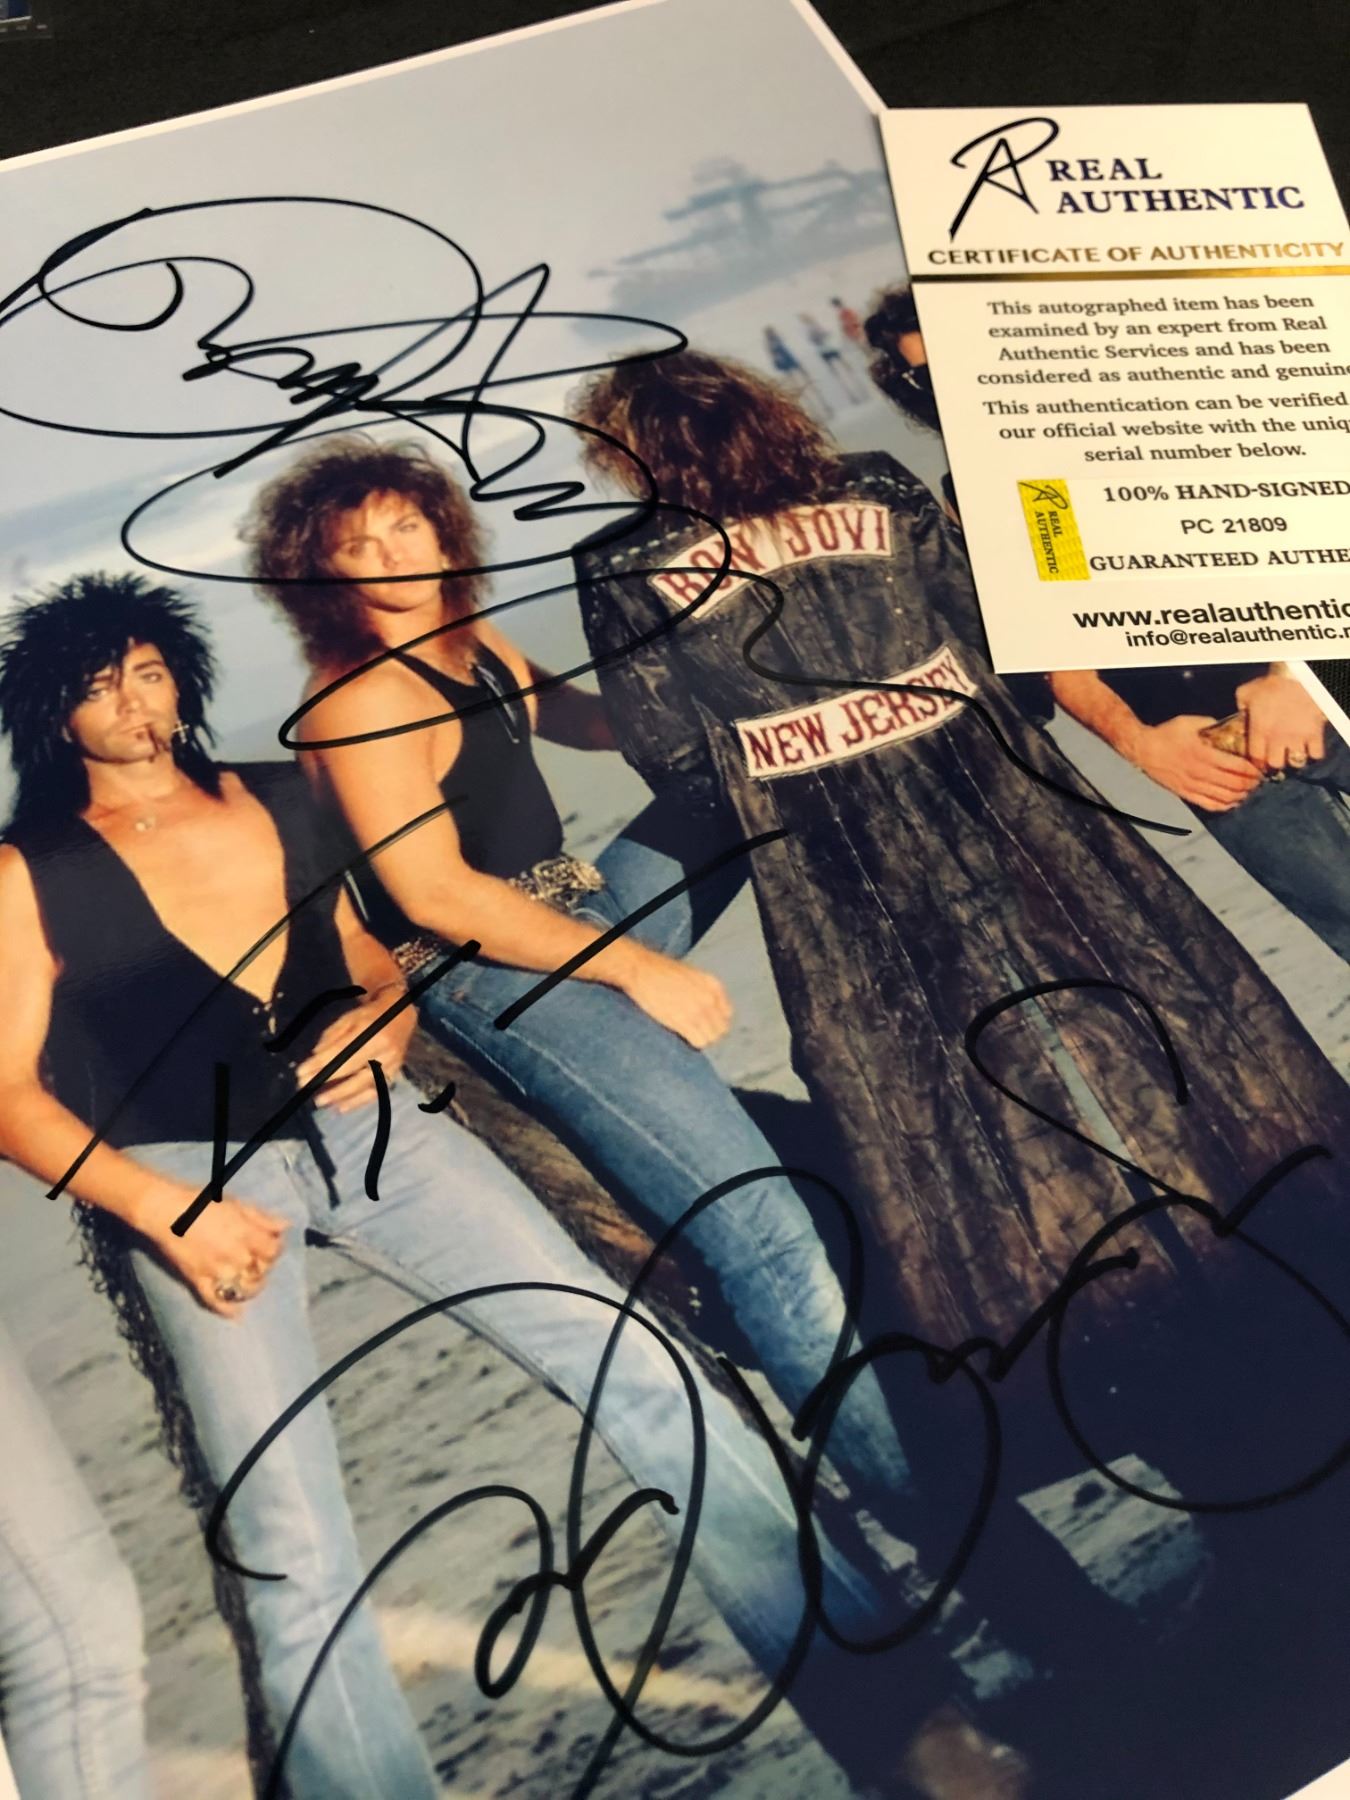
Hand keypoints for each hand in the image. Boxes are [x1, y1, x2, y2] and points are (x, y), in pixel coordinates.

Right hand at [141, 1182, 288, 1318]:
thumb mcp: (236, 1203)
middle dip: (263, 1266)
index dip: (275, 1249)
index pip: (273, 1251)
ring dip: (250, 1287)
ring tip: (249, 1281)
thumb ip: (262, 1218)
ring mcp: (217, 1271)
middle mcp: (235, 1256)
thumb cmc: (201, 1202)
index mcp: (246, 1234)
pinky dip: (227, 1310)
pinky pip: (215, 1302)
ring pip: (243, 1289)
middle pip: (261, 1271)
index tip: (270, 1246)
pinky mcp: (198, 1281)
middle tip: (257, 1261)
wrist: (165, 1211)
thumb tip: (285, 1227)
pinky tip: (236, 1314)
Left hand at [296, 984, 415, 1111]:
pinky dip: (358, 1102)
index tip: (301, 1073)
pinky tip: (341, 1108)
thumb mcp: (349, 1018)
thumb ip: (332, 1036)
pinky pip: (375, 1092)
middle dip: (327, 1080)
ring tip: (321, 1102)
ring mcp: (391, 1064)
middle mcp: (384, 1048)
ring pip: (365, 1084)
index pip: (342, 1050)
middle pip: (353, 1069)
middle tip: (306, 1089)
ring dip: (341, 1095)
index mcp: (371, 1031)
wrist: (402, 1017)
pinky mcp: (394, 1074)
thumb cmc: (370, 1016)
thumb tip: (316, 1056)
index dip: (321, 1063)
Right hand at [618, 946, 732, 1048]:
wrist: (642, 971)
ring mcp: (698, 1011)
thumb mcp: (692, 975)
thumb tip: (709, 1010)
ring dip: (701, 1039)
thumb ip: (704, 992)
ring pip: (711, 1038)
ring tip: (689, 1034)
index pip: (727, 1014)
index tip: (706, 1023)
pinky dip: (693, 1043)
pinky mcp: (684, 1022)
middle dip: (710, 1032)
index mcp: (713, 986)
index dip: (716, 1021)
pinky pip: (699, 1042)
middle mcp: (710, 999)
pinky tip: (683, 1036)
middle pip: (721, 1029)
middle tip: (696, 1031)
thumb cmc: (661, 971)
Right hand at [1131, 715, 1262, 811]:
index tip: (1260, 767)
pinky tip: (1233, 801)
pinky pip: (1210, 805)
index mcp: (1202, 753)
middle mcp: (1199, 772)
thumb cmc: (1166, 734)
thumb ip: (1212, 726)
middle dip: (1251, 783)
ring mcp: (1192, 785)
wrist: (1143, 749)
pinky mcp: (1186, 793)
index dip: (1253, 769)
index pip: (1236, 766)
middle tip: (1259, 779)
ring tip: (1249, 790)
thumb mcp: (1190, 722)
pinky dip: (1225, 805)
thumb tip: (1230, 729)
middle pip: (1234, 784)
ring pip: (1224, 797)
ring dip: (1241, 795)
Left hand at [1235, 673, 1325, 772]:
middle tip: (1278, 756)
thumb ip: (1240, 706)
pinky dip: (1314, 753)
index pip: (1255, 758)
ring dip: (1294, 759)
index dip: (1258, 762)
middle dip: (1276, 762)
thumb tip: (1239, 713)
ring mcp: (1297, 738)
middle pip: (1275, 764)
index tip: (1260, 760)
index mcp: (1259, 731)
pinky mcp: (1315, 734)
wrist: (1298, 675)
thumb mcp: (1246, 692)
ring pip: (1295, 763)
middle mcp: (1277, 739)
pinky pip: (1316, 754)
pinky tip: (1310, 747)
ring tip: (1294, 753)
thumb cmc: (1271, 682)